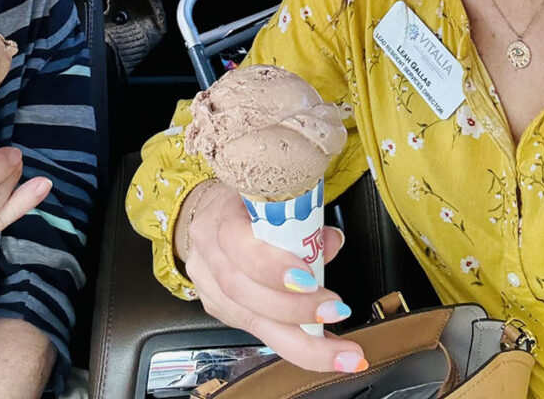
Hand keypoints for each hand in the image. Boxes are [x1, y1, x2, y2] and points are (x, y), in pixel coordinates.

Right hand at [179, 183, 366, 373]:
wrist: (209, 213)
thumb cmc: (245, 202)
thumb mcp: (272, 196)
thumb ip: (301, 218)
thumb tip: (330, 242)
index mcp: (220, 215)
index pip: (238, 243)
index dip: (273, 267)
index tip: (310, 279)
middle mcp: (208, 252)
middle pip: (242, 291)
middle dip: (295, 310)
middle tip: (335, 313)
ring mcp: (208, 284)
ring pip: (247, 319)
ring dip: (298, 337)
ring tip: (336, 346)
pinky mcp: (217, 307)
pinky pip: (252, 330)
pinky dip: (289, 341)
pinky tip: (317, 348)